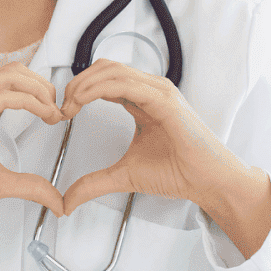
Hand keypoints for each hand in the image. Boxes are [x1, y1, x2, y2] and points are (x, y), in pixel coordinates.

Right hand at [0, 62, 67, 217]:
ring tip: (53, 111)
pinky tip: (43, 114)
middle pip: (14, 70)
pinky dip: (30, 102)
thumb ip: (29, 186)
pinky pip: (3, 97)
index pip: (11, 80)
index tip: (54, 113)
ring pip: (11, 76)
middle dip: (43, 85)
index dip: (38, 91)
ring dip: (40, 90)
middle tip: (58, 109)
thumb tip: (56, 201)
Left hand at [58, 59, 269, 237]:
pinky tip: (83, 101)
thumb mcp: (125, 175)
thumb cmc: (180, 173)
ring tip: (69, 104)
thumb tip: (67, 202)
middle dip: (77, 83)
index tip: (63, 112)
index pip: (104, 79)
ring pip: (112, 70)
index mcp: (142, 100)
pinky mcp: (165, 100)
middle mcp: (151, 90)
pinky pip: (125, 83)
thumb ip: (94, 183)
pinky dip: (98, 88)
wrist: (209, 182)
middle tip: (61, 106)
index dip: (79, 90)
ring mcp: (159, 92)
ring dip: (83, 83)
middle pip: (104, 68)